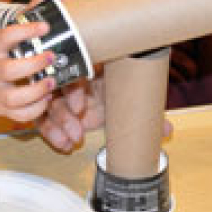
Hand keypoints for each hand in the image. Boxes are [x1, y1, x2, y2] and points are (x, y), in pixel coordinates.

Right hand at [0, 21, 56, 122]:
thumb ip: (11, 38)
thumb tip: (40, 18)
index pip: (5, 37)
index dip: (25, 31)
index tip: (45, 27)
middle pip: (9, 70)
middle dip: (34, 64)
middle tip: (51, 56)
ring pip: (13, 98)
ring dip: (37, 91)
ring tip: (52, 81)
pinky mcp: (0, 109)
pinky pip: (19, 114)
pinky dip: (36, 109)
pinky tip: (46, 98)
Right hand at [37, 77, 174, 152]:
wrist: (115, 99)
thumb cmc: (121, 90)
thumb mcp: (132, 98)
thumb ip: (145, 111)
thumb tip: (166, 130)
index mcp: (92, 67)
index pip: (74, 71)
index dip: (74, 89)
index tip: (81, 106)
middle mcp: (74, 80)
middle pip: (57, 90)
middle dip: (64, 113)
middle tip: (76, 131)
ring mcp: (63, 95)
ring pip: (48, 107)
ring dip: (56, 126)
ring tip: (70, 141)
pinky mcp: (56, 111)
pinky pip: (44, 120)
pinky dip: (52, 134)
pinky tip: (63, 145)